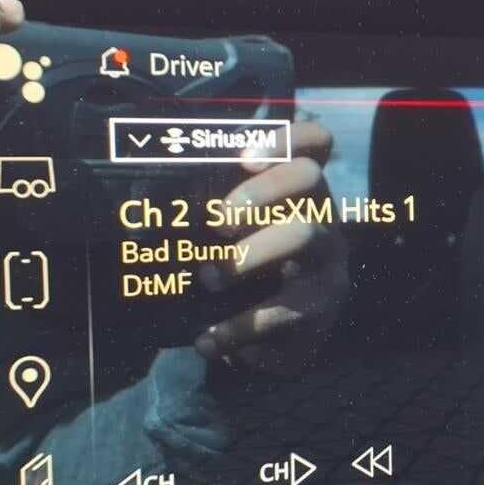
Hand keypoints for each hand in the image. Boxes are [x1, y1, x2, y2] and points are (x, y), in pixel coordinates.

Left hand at [192, 122, 348, 374]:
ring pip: (303, 234)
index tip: (243, 159)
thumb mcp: (233, 239)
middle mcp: (324, 219)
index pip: (315, 143)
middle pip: (309, 177)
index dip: (286, 138)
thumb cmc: (243, 278)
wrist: (267, 346)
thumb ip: (216, 209)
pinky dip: (236, 328)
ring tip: (208, 279)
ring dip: (246, 255)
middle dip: (258, 191)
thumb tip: (154, 183)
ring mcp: (329, 263)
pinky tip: (205, 341)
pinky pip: (281, 312)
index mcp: (301, 194)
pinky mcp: (322, 310)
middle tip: (217, 222)